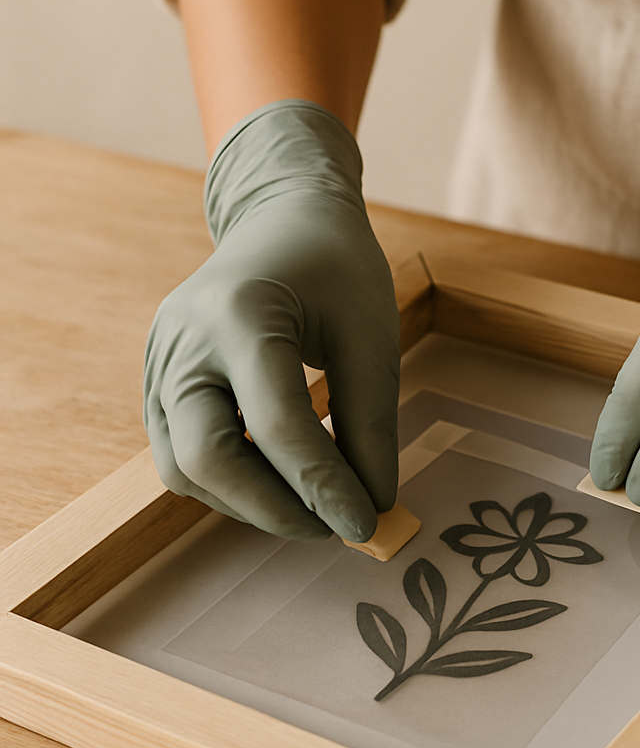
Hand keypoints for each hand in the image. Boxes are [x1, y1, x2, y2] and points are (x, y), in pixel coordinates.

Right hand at [144, 101, 399, 541]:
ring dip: (251, 505)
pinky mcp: (158, 383)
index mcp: (239, 314)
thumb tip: (372, 506)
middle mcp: (182, 342)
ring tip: (314, 506)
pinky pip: (183, 456)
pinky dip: (232, 484)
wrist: (282, 220)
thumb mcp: (371, 334)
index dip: (323, 487)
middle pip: (206, 459)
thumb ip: (371, 423)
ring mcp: (160, 363)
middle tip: (334, 527)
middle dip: (274, 510)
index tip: (366, 523)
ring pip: (185, 470)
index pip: (277, 425)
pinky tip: (281, 483)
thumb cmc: (335, 268)